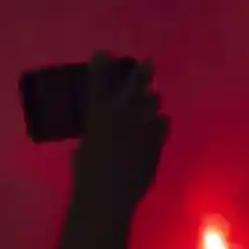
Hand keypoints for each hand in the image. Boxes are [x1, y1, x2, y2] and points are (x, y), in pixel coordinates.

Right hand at [71, 54, 168, 216]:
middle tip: (148, 62)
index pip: (98, 82)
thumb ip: (96, 133)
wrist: (108, 196)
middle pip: (135, 85)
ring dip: (151, 99)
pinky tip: (158, 122)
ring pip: (152, 102)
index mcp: (97, 115)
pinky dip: (159, 123)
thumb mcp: (85, 147)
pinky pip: (163, 123)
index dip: (100, 64)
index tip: (102, 52)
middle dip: (142, 72)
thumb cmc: (87, 175)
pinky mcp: (156, 142)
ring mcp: (142, 127)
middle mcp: (121, 115)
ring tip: (151, 98)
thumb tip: (99, 131)